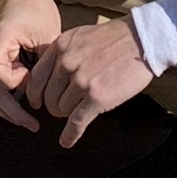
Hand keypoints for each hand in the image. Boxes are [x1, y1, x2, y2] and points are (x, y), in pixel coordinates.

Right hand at [0, 0, 66, 131]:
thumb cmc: (33, 4)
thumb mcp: (47, 33)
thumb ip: (45, 63)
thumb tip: (47, 89)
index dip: (15, 83)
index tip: (32, 83)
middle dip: (11, 111)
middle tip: (30, 124)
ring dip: (8, 106)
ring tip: (27, 119)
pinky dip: (9, 93)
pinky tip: (23, 102)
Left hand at [22, 15, 153, 147]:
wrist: (141, 40)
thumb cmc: (115, 38)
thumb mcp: (80, 37)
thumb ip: (63, 53)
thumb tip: (52, 73)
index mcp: (60, 47)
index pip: (36, 77)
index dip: (35, 94)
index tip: (37, 101)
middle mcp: (67, 63)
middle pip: (48, 97)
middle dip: (55, 106)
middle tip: (63, 108)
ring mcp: (81, 81)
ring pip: (62, 110)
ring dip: (68, 115)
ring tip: (78, 111)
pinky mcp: (96, 97)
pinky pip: (76, 122)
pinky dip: (70, 135)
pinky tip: (67, 141)